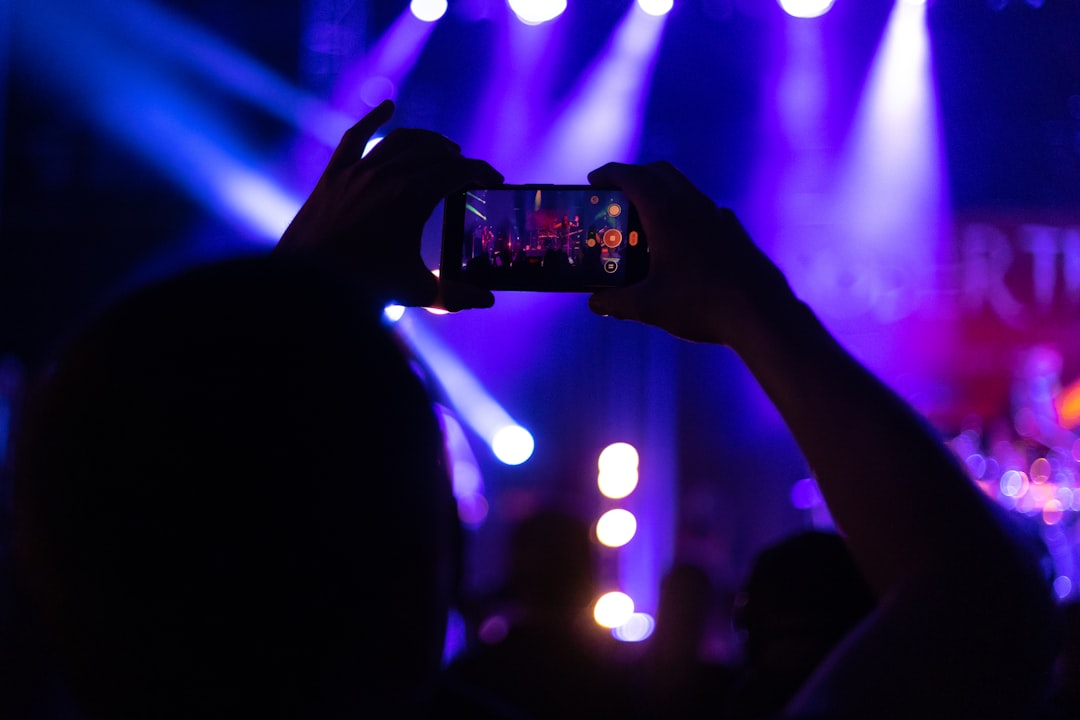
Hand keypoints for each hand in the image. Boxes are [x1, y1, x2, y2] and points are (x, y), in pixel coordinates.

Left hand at [276, 100, 503, 309]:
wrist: (308, 282)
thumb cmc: (363, 286)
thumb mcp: (415, 290)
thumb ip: (455, 294)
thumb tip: (487, 300)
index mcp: (413, 196)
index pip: (457, 172)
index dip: (480, 172)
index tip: (493, 178)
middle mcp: (387, 174)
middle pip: (434, 153)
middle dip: (457, 159)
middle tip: (468, 172)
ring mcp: (358, 171)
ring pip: (401, 140)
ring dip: (427, 141)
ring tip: (443, 148)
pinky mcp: (334, 175)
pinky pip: (355, 137)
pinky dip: (373, 119)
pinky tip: (387, 107)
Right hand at [586, 161, 792, 344]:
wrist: (759, 312)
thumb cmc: (701, 304)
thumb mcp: (648, 307)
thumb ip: (616, 302)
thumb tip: (596, 303)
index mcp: (665, 213)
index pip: (631, 177)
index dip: (609, 173)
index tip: (593, 179)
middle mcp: (692, 205)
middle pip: (658, 172)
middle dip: (634, 175)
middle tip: (616, 192)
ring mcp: (716, 215)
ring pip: (683, 187)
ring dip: (660, 192)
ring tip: (644, 218)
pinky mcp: (732, 230)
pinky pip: (702, 209)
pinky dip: (683, 212)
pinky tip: (680, 241)